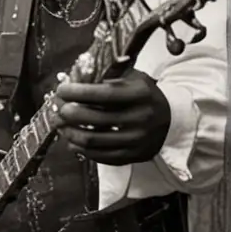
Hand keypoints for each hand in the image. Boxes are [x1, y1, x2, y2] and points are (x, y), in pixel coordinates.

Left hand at [53, 67, 171, 162]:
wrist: (172, 120)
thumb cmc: (145, 95)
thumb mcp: (134, 78)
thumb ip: (109, 74)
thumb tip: (76, 76)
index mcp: (140, 95)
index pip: (103, 94)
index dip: (78, 92)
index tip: (61, 90)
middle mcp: (139, 118)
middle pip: (94, 119)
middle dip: (68, 114)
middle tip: (58, 109)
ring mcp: (135, 141)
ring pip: (92, 141)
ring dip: (69, 133)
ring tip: (59, 125)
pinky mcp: (131, 156)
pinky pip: (98, 156)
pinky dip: (80, 149)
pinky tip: (71, 140)